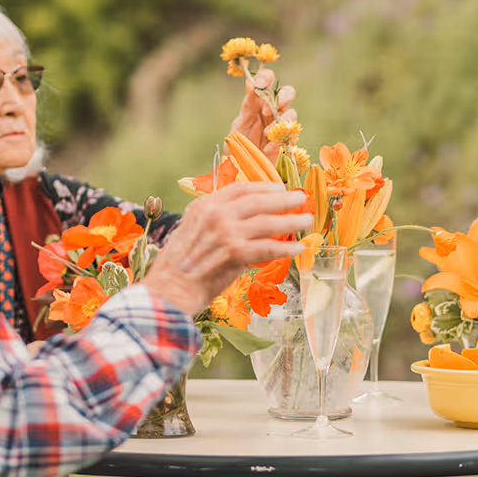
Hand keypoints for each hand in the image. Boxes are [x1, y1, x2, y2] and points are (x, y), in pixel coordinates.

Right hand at [142, 183, 311, 316]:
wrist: (170, 289)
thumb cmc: (180, 266)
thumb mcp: (192, 230)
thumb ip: (215, 221)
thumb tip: (245, 219)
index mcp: (205, 205)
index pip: (240, 189)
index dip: (264, 187)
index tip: (279, 188)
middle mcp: (217, 214)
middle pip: (259, 201)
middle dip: (284, 200)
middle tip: (301, 198)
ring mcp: (227, 233)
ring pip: (268, 223)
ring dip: (292, 221)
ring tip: (307, 221)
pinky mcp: (236, 253)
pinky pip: (269, 247)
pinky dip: (286, 248)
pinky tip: (298, 248)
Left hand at [230, 67, 295, 160]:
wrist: (240, 169)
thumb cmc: (239, 144)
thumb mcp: (240, 124)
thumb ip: (248, 106)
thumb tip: (250, 84)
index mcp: (259, 101)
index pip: (268, 80)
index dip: (266, 78)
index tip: (258, 85)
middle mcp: (273, 110)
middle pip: (288, 93)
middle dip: (282, 98)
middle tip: (266, 111)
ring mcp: (281, 125)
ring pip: (292, 114)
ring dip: (280, 121)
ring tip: (266, 133)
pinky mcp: (286, 142)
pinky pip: (290, 137)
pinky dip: (278, 141)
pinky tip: (267, 148)